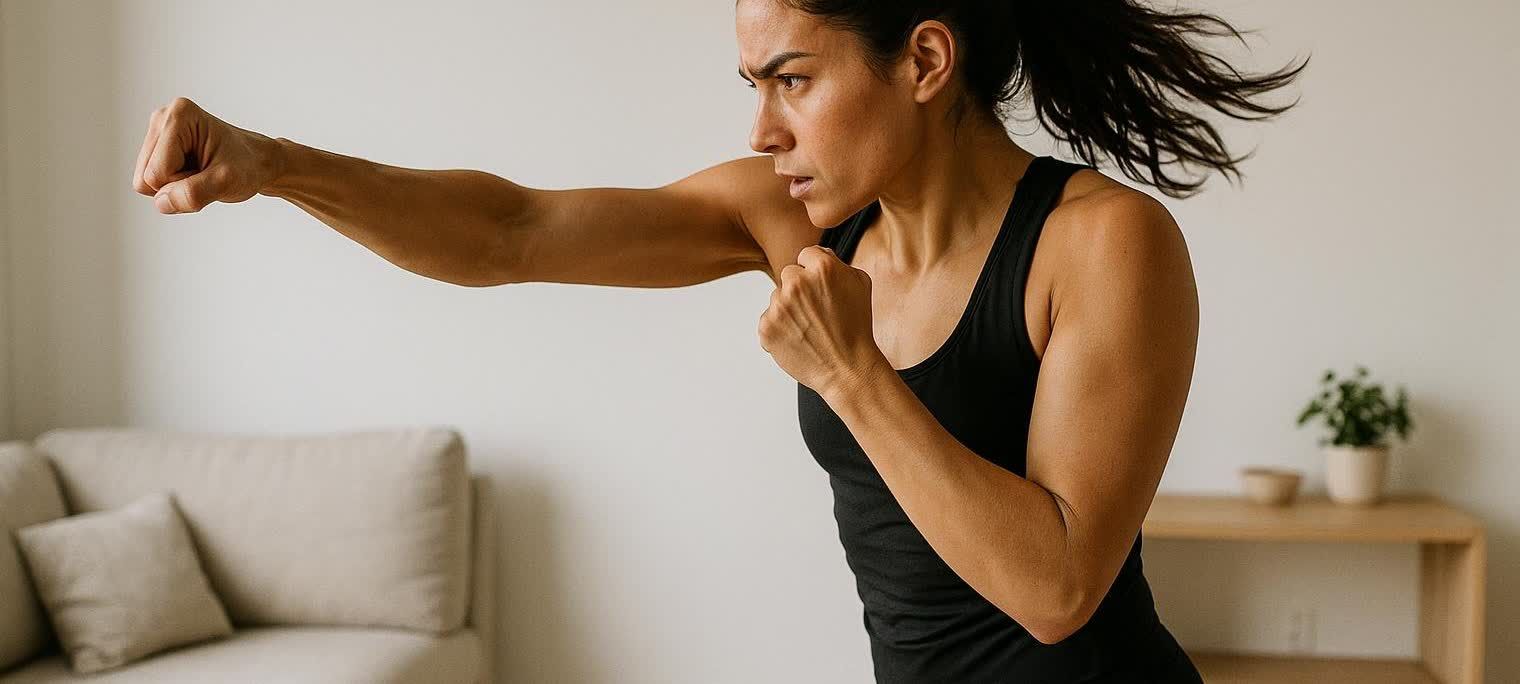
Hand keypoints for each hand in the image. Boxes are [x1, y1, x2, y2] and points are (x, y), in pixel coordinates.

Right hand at [132, 97, 282, 213]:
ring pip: (145, 183)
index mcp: (179, 115)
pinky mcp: (157, 146)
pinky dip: (174, 185)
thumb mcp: (226, 182)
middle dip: (177, 186)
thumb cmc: (248, 166)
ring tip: (201, 173)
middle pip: (145, 179)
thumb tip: (161, 203)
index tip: (210, 170)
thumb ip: (194, 193)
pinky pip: (150, 182)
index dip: (183, 184)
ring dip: (175, 187)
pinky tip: (194, 172)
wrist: (258, 161)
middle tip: (206, 174)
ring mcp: (157, 132)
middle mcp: (162, 118)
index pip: (156, 173)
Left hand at [758, 245, 889, 399]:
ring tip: (810, 329)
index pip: (806, 255)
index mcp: (822, 268)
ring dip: (789, 310)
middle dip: (800, 290)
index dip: (814, 272)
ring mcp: (779, 306)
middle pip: (789, 274)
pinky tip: (799, 339)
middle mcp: (797, 283)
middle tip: (817, 313)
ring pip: (777, 298)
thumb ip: (838, 262)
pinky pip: (768, 319)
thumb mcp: (860, 284)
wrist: (847, 369)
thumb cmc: (857, 328)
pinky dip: (780, 329)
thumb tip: (819, 254)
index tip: (821, 289)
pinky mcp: (766, 327)